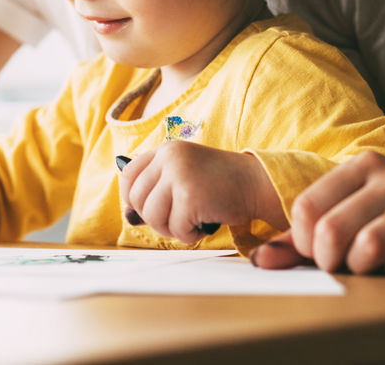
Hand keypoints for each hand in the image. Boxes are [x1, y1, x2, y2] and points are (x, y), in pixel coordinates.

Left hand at [119, 143, 284, 243]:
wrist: (256, 183)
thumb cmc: (221, 184)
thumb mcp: (184, 175)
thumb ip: (158, 189)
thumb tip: (129, 215)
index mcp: (166, 150)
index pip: (128, 175)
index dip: (132, 198)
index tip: (146, 210)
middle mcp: (169, 158)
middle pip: (136, 200)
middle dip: (154, 219)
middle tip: (177, 220)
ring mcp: (179, 175)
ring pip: (151, 217)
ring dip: (171, 229)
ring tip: (191, 222)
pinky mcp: (190, 196)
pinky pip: (175, 229)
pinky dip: (189, 235)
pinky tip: (204, 224)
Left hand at [251, 151, 384, 274]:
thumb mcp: (360, 210)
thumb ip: (309, 235)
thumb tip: (261, 259)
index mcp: (364, 165)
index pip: (307, 207)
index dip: (303, 243)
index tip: (318, 254)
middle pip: (333, 230)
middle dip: (330, 261)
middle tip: (344, 267)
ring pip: (371, 246)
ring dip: (364, 269)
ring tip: (372, 267)